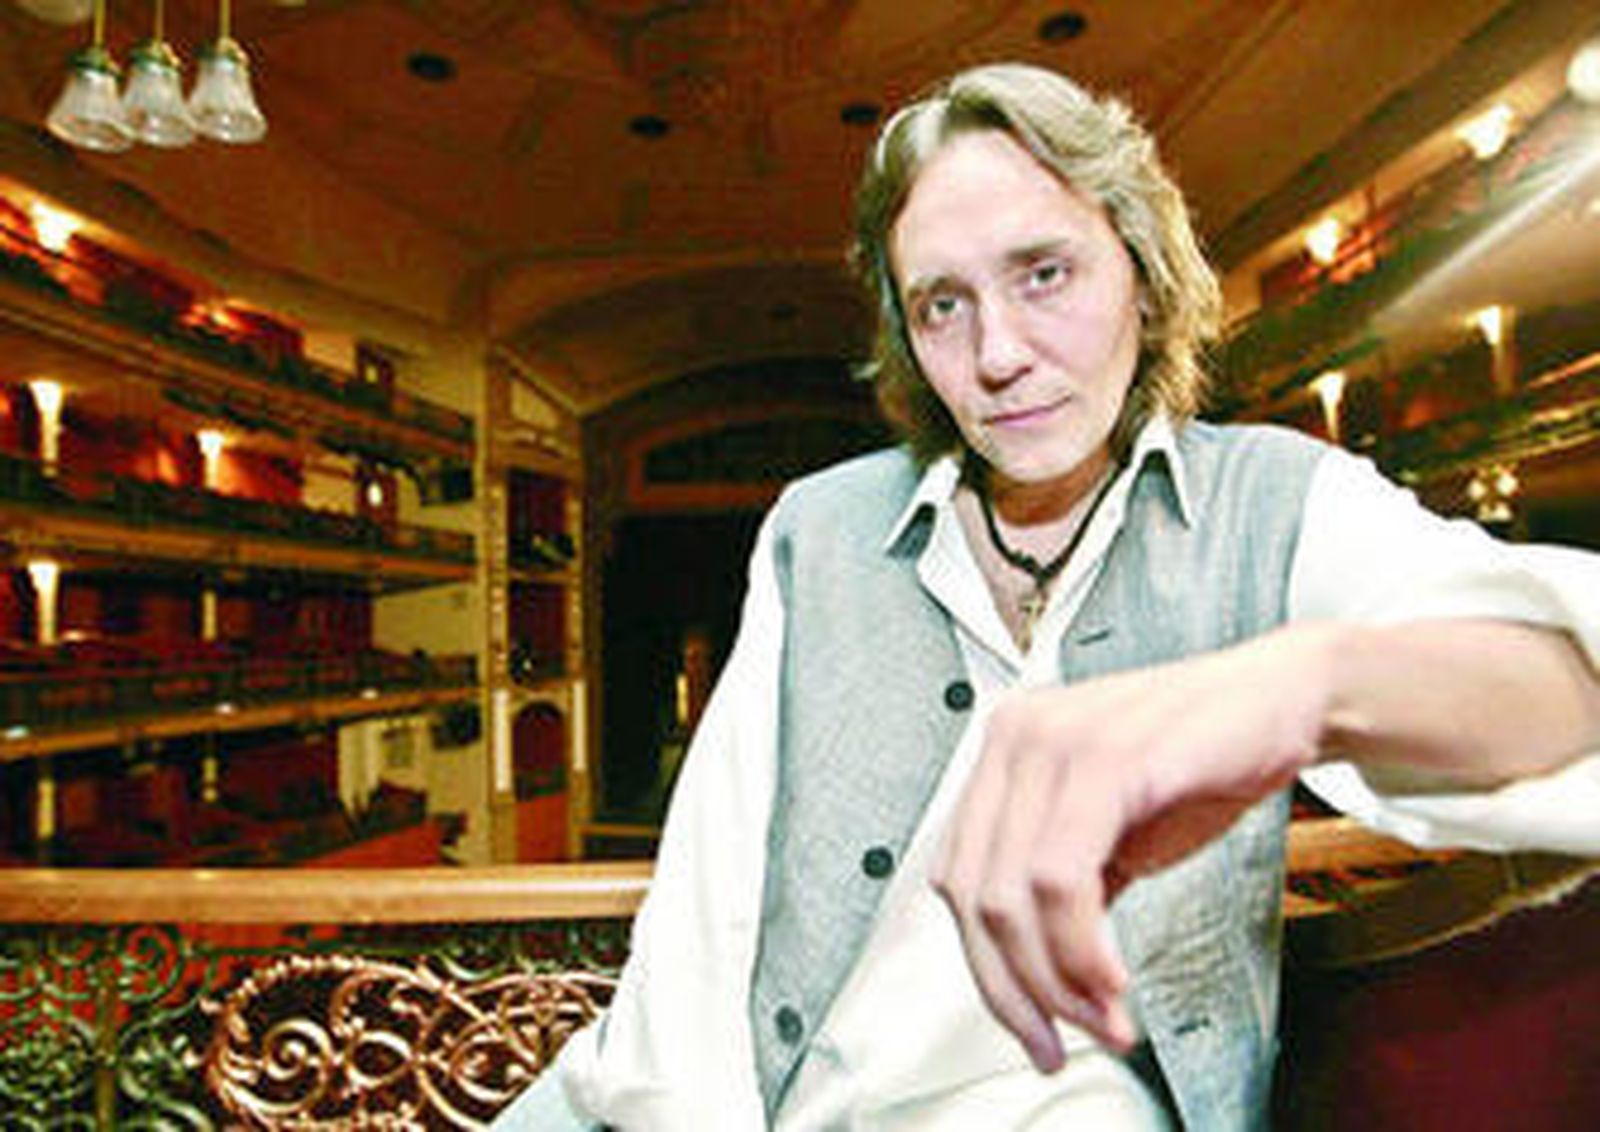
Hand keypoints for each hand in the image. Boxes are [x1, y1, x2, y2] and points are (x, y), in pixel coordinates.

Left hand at [929, 626, 1333, 1070]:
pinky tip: (1113, 982)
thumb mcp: (1112, 829)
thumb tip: (1033, 978)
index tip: (1030, 1025)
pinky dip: (1081, 947)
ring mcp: (1054, 743)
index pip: (957, 877)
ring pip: (1012, 894)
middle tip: (1061, 1041)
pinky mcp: (1105, 758)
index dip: (987, 966)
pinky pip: (1062, 878)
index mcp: (1004, 750)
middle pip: (972, 894)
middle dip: (1015, 989)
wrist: (1284, 697)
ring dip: (1056, 981)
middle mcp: (1014, 738)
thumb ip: (1061, 886)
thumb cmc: (1201, 758)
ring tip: (1104, 1021)